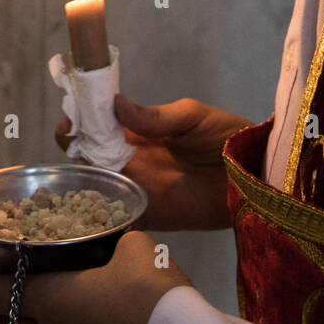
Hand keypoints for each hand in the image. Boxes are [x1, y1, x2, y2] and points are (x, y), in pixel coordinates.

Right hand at [56, 94, 252, 229]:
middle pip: (91, 154)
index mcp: (139, 132)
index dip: (82, 118)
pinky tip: (87, 210)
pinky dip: (99, 217)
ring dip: (82, 180)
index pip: (101, 123)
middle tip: (70, 141)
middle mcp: (132, 160)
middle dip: (74, 146)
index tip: (70, 116)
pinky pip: (117, 219)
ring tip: (73, 168)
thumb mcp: (191, 116)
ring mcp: (137, 189)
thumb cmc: (226, 137)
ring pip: (97, 185)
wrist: (253, 175)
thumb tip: (116, 104)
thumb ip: (154, 116)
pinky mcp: (148, 216)